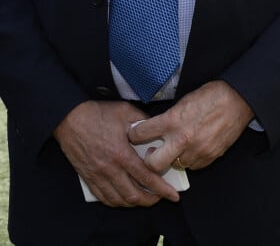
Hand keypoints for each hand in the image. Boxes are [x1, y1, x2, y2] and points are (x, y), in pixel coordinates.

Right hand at [53, 101, 179, 206]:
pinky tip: (123, 198)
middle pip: (133, 195)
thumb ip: (143, 122)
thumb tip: (156, 129)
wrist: (69, 118)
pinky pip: (103, 197)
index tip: (173, 195)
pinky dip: (116, 201)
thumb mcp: (126, 112)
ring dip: (134, 203)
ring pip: (118, 199)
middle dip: (150, 200)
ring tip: (144, 198)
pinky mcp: (88, 178)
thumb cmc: (98, 113)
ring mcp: (97, 176)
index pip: (146, 178)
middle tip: (160, 197)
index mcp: (122, 154)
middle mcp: (110, 169)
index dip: (162, 189)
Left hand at [128, 80, 254, 171]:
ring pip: (175, 166)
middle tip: (153, 152)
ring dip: (175, 158)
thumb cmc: (211, 96)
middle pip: (153, 164)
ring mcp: (196, 151)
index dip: (134, 134)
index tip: (136, 134)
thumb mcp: (184, 101)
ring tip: (180, 146)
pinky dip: (191, 158)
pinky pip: (193, 165)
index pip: (141, 133)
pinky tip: (195, 146)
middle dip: (150, 160)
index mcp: (173, 120)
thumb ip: (169, 117)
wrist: (238, 100)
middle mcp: (182, 139)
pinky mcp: (209, 157)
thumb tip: (155, 128)